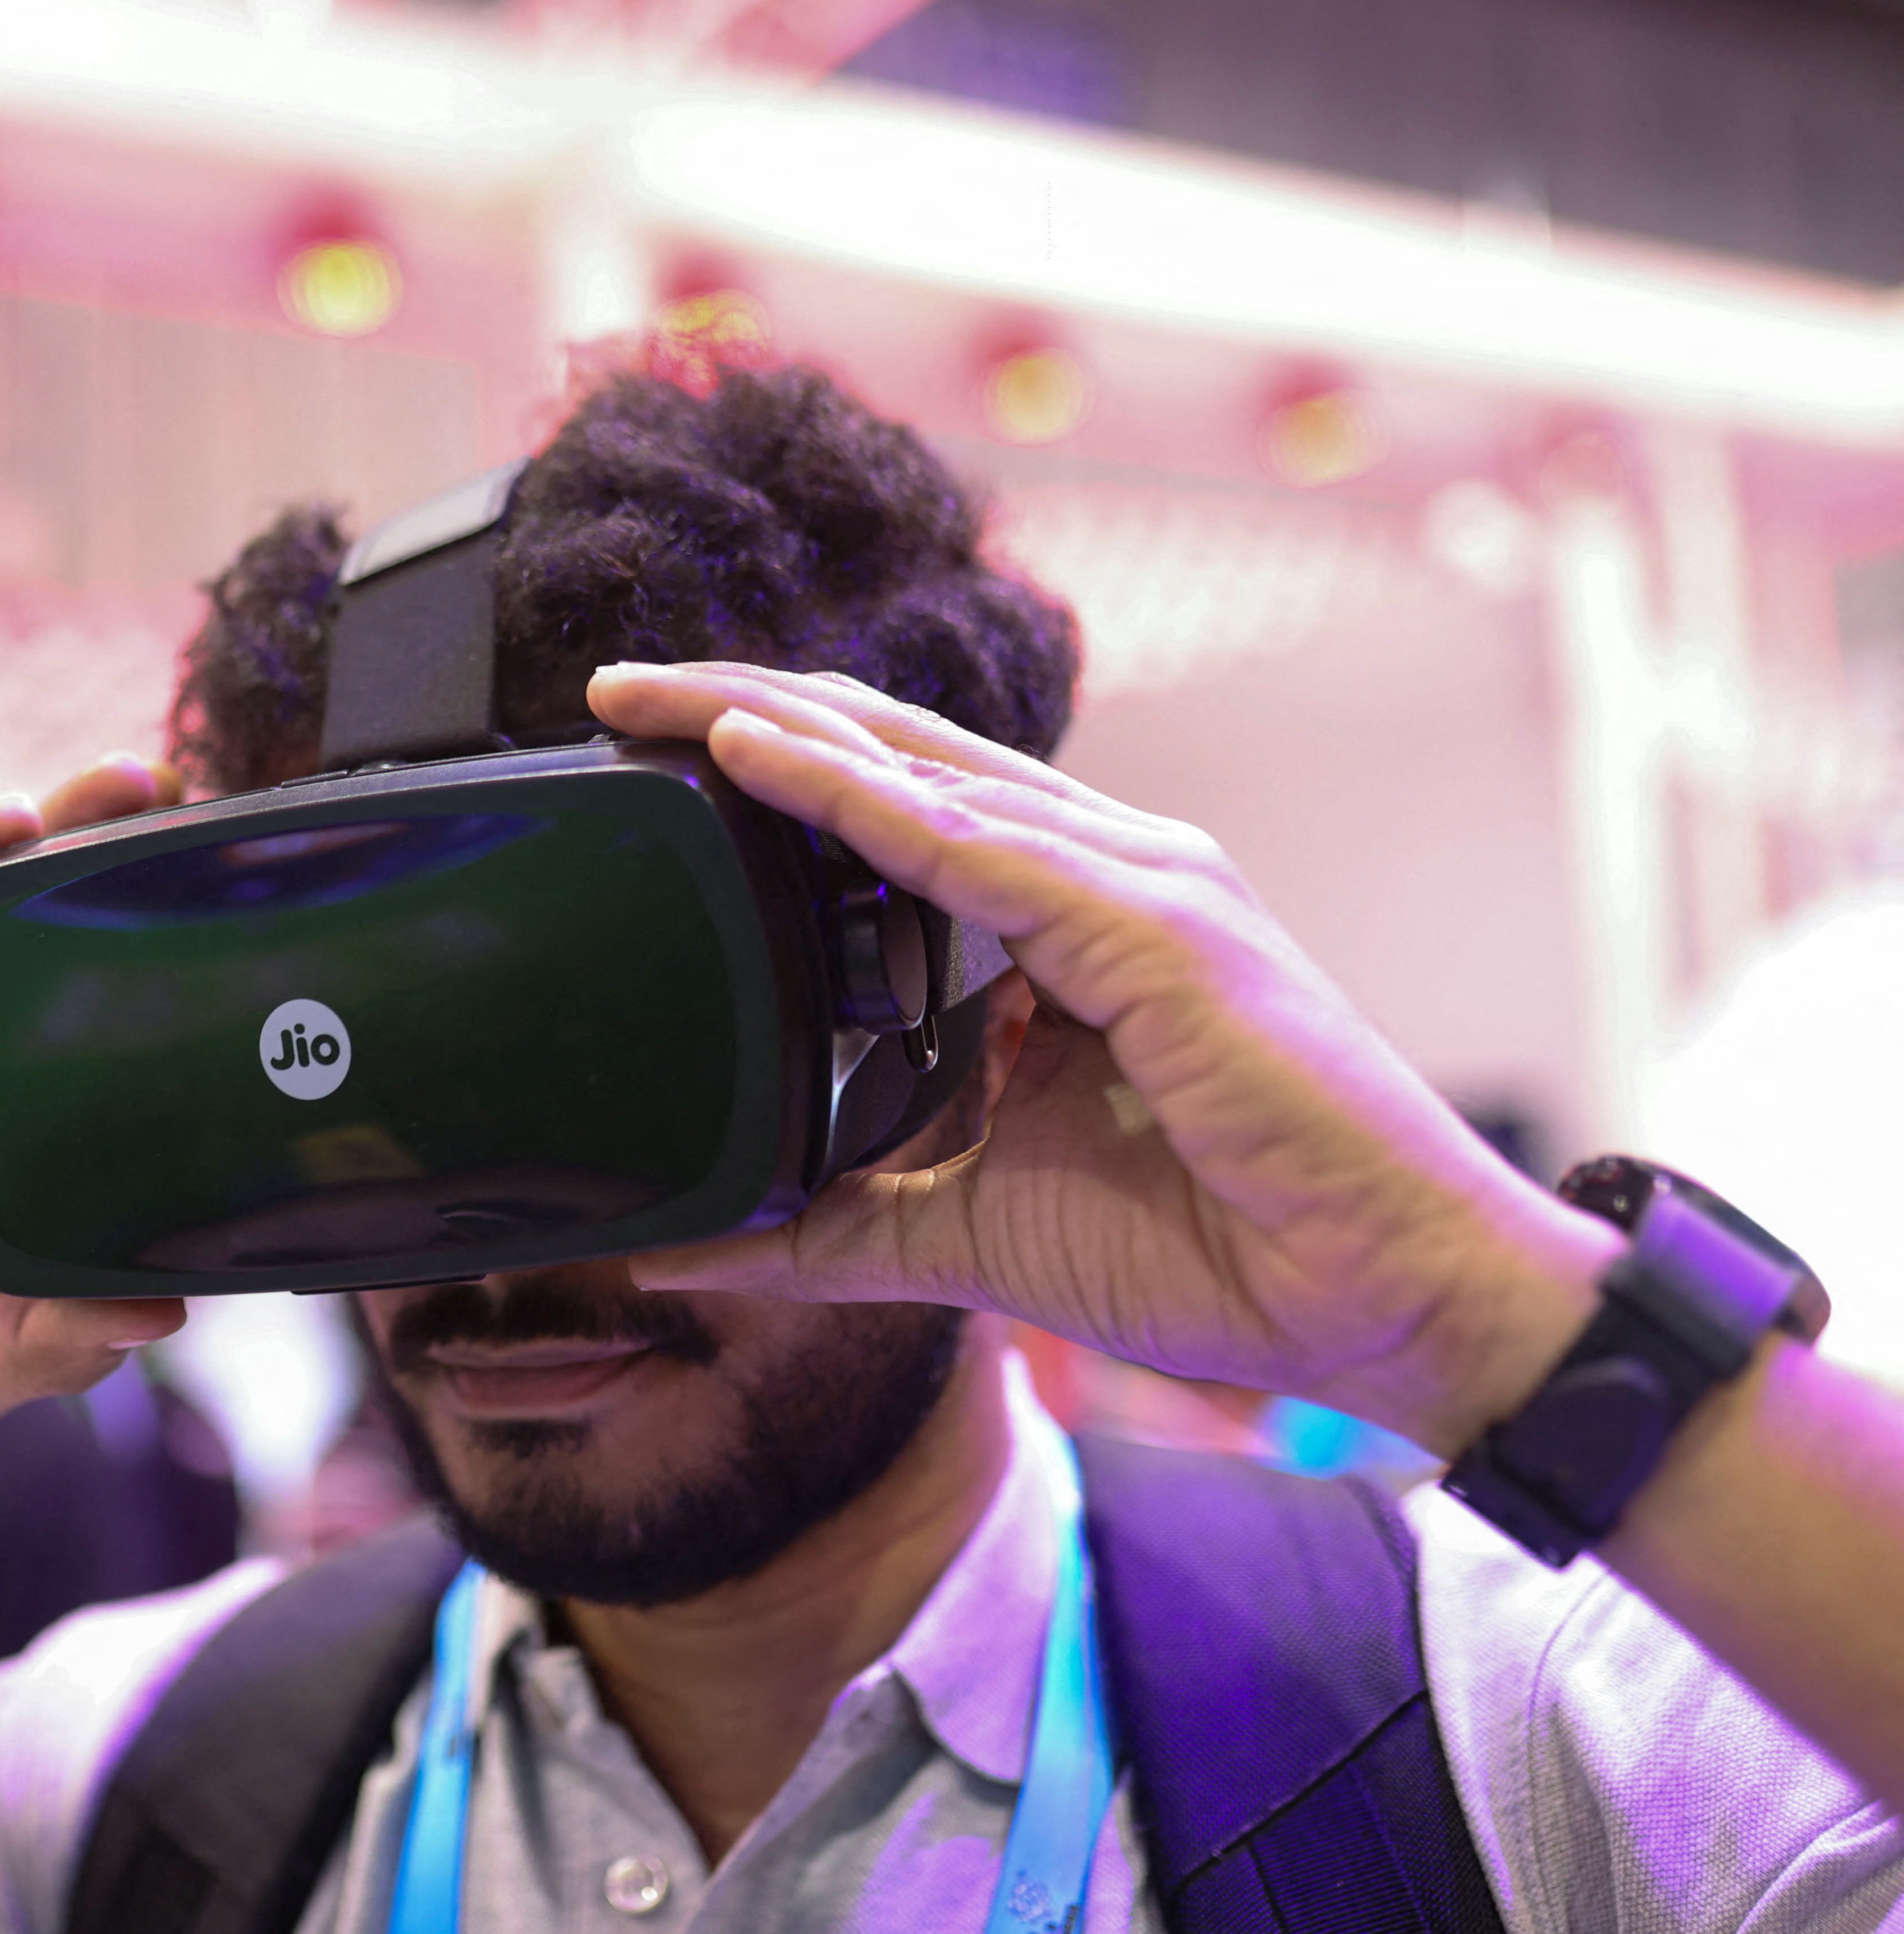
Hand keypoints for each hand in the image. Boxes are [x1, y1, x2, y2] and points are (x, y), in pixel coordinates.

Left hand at [584, 662, 1613, 1454]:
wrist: (1378, 1300)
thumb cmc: (1211, 1251)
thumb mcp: (963, 1232)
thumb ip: (826, 1228)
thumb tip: (686, 1251)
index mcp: (1066, 920)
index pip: (897, 804)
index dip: (775, 762)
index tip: (648, 747)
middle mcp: (1100, 871)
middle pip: (893, 754)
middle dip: (745, 708)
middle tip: (611, 690)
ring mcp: (1136, 885)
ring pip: (919, 769)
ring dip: (774, 723)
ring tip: (649, 699)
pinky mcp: (1156, 929)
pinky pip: (972, 844)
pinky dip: (855, 795)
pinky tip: (755, 758)